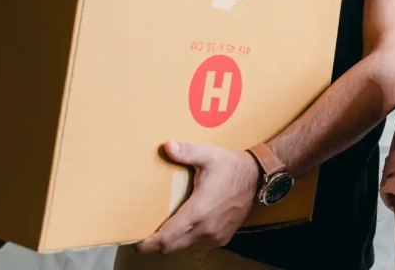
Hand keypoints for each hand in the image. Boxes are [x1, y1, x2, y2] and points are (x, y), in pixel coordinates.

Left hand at [136, 141, 258, 253]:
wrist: (257, 177)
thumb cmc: (231, 165)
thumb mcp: (209, 155)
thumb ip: (187, 152)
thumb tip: (167, 146)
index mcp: (199, 210)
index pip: (168, 237)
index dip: (150, 244)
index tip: (137, 243)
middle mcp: (206, 228)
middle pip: (172, 247)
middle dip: (157, 245)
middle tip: (145, 238)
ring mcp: (215, 235)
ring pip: (185, 248)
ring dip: (172, 244)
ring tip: (162, 233)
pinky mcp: (222, 237)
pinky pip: (198, 246)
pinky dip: (187, 242)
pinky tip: (184, 231)